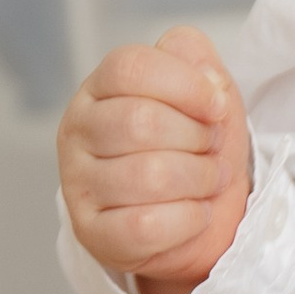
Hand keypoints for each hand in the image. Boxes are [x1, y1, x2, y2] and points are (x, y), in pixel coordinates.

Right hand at [58, 21, 249, 293]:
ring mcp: (79, 185)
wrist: (197, 219)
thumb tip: (203, 72)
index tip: (217, 107)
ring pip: (149, 175)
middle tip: (211, 150)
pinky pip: (147, 225)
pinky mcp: (94, 234)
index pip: (131, 68)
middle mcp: (77, 133)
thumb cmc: (193, 149)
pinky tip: (195, 214)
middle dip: (197, 138)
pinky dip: (189, 220)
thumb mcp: (203, 94)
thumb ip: (195, 59)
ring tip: (208, 182)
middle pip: (140, 121)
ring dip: (200, 180)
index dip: (186, 85)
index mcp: (98, 90)